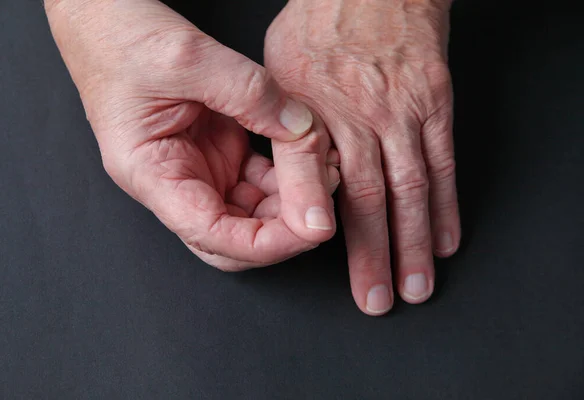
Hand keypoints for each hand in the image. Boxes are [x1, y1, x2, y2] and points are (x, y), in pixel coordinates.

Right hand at [45, 0, 339, 268]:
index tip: (310, 229)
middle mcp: (175, 183)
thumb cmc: (124, 42)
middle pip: (234, 239)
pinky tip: (312, 157)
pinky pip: (260, 181)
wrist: (109, 22)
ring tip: (325, 172)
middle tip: (324, 210)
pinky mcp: (217, 152)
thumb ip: (249, 92)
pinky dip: (289, 176)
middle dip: (283, 233)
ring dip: (291, 204)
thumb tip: (302, 126)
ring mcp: (199, 170)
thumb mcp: (189, 58)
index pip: (210, 235)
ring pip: (252, 214)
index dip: (265, 244)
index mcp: (151, 174)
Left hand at [266, 0, 459, 313]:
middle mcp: (358, 116)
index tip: (320, 260)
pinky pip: (443, 163)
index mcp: (312, 110)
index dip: (316, 223)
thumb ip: (279, 125)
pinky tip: (444, 239)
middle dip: (373, 255)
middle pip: (367, 199)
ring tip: (415, 284)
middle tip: (376, 298)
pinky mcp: (433, 104)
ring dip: (413, 243)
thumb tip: (284, 170)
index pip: (313, 178)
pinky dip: (446, 206)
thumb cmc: (320, 22)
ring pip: (410, 190)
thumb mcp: (276, 69)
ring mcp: (400, 112)